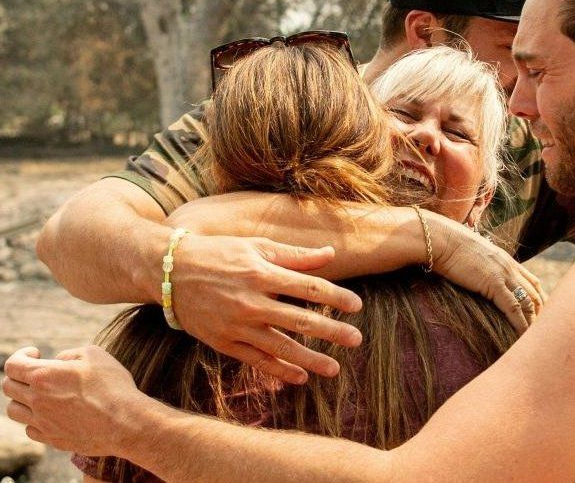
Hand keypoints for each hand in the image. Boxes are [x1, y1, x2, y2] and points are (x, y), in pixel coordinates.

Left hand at [3, 346, 150, 455]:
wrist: (126, 422)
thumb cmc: (113, 386)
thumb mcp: (95, 355)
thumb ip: (69, 355)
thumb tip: (58, 361)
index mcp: (44, 376)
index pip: (12, 365)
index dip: (21, 356)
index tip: (35, 353)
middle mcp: (37, 400)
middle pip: (8, 387)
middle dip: (20, 376)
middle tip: (38, 374)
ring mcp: (42, 423)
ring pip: (14, 410)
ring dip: (23, 399)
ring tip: (42, 395)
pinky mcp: (52, 440)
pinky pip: (30, 429)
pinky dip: (36, 420)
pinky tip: (53, 413)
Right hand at [157, 232, 363, 384]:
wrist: (168, 272)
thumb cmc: (218, 254)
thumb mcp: (256, 246)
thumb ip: (295, 255)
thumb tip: (331, 255)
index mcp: (262, 274)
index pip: (309, 288)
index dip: (336, 297)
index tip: (357, 306)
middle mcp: (251, 302)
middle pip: (300, 321)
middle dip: (332, 332)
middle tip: (356, 340)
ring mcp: (236, 325)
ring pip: (281, 347)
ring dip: (310, 359)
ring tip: (334, 368)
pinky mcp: (223, 342)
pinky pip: (256, 360)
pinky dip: (278, 371)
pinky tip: (299, 377)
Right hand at [428, 214, 546, 331]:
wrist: (440, 240)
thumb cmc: (448, 247)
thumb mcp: (472, 256)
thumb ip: (482, 266)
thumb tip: (476, 274)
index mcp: (506, 261)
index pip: (533, 282)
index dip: (540, 300)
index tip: (542, 316)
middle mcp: (510, 267)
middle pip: (536, 293)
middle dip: (542, 314)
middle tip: (544, 332)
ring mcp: (504, 274)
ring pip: (529, 302)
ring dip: (534, 322)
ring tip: (537, 338)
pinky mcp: (493, 283)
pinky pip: (514, 308)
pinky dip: (521, 324)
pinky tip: (524, 337)